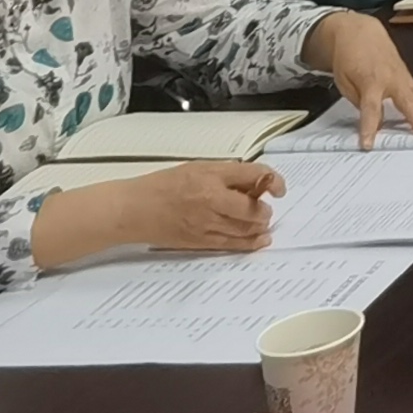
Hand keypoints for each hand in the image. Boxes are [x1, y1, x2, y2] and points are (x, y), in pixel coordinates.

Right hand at [105, 159, 282, 252]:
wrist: (134, 209)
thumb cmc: (162, 185)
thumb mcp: (198, 168)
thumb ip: (226, 175)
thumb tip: (254, 183)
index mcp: (211, 176)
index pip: (253, 175)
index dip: (273, 180)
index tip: (278, 187)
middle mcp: (211, 199)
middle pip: (253, 207)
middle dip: (265, 208)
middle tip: (265, 207)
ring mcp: (206, 223)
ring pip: (245, 228)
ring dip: (260, 226)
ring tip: (263, 223)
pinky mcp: (200, 241)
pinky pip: (232, 244)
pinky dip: (249, 243)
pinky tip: (259, 240)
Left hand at [311, 11, 412, 146]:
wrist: (359, 32)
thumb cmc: (349, 56)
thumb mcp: (344, 81)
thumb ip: (360, 103)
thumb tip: (376, 121)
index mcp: (370, 82)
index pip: (371, 109)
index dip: (369, 127)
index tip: (368, 144)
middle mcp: (390, 79)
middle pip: (406, 101)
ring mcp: (402, 77)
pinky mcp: (408, 77)